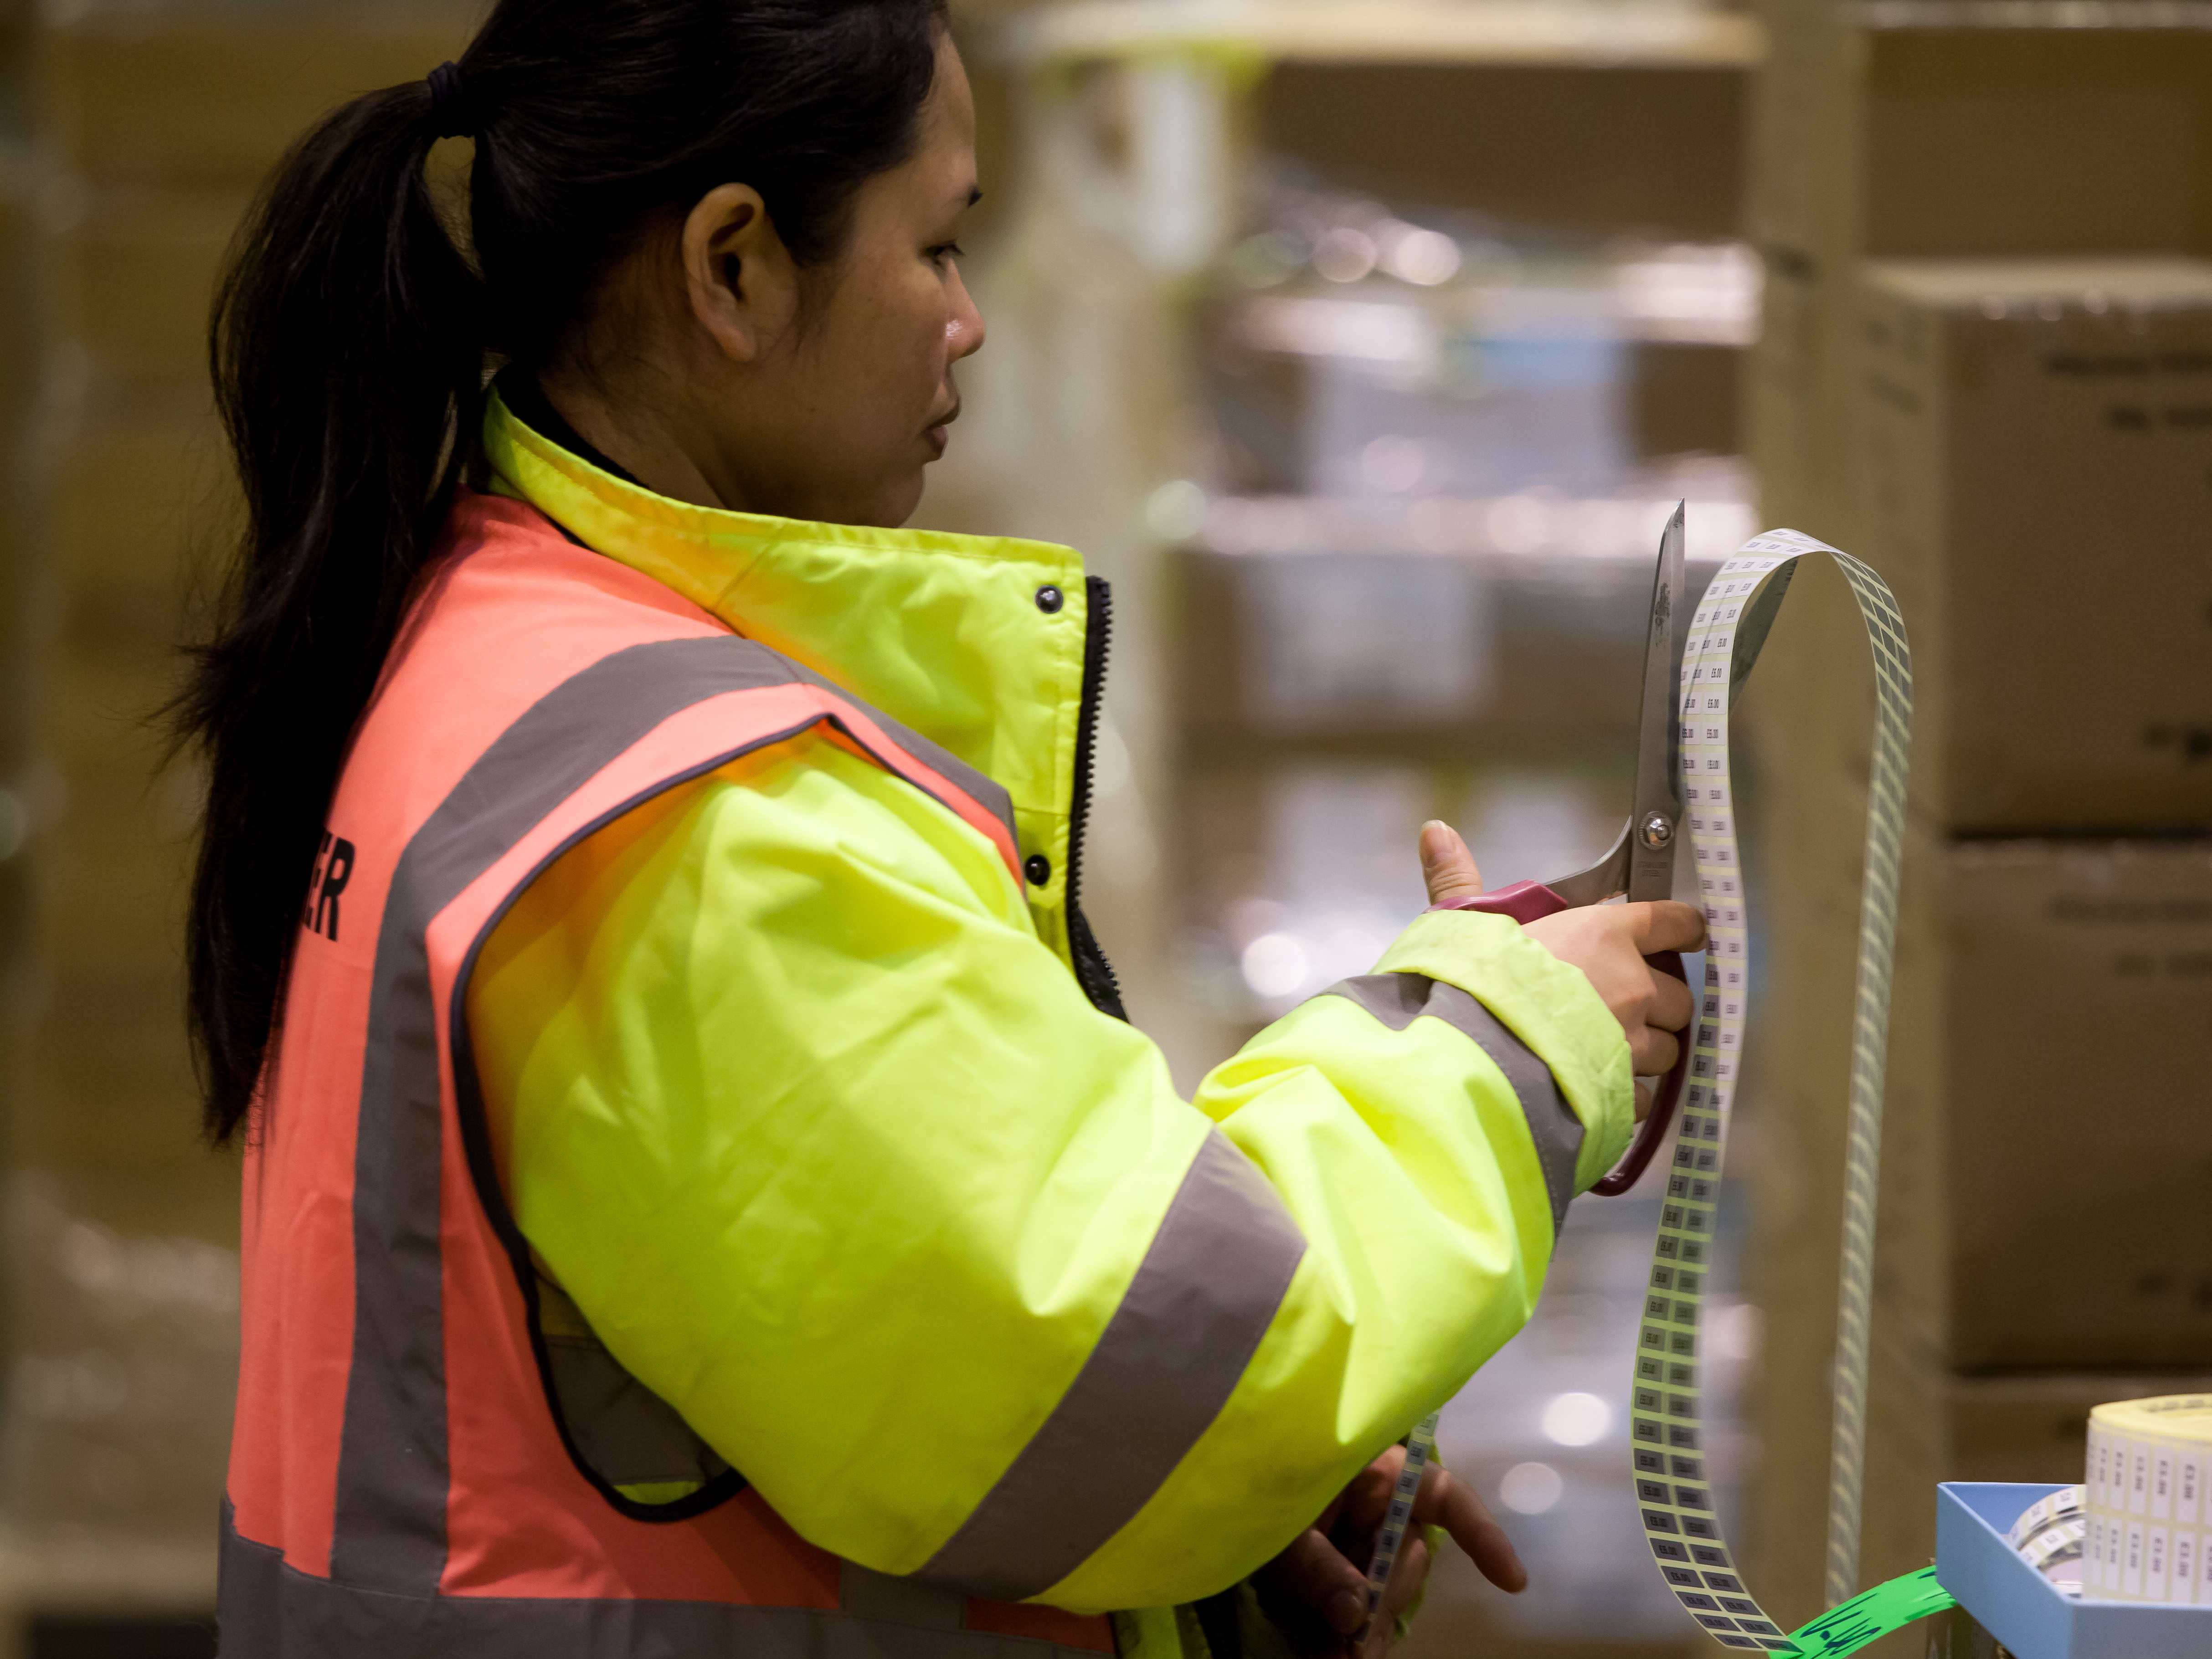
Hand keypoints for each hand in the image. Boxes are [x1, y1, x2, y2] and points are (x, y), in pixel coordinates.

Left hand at [1256, 1445, 1523, 1656]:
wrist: (1217, 1488)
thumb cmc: (1253, 1481)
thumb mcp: (1281, 1524)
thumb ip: (1318, 1566)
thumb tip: (1356, 1615)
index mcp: (1374, 1471)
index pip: (1443, 1496)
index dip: (1481, 1534)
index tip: (1511, 1581)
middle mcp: (1378, 1504)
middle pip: (1407, 1560)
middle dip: (1384, 1606)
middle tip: (1355, 1650)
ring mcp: (1361, 1538)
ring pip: (1384, 1590)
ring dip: (1366, 1630)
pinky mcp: (1342, 1569)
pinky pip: (1361, 1604)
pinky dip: (1349, 1632)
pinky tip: (1333, 1655)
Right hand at [1417, 821, 1704, 1118]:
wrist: (1473, 1058)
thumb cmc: (1471, 987)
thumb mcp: (1461, 924)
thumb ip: (1459, 883)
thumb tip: (1437, 832)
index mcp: (1603, 935)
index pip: (1670, 921)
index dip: (1682, 927)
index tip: (1687, 933)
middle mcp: (1632, 986)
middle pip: (1678, 995)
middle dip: (1657, 1002)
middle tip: (1621, 1004)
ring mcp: (1634, 1043)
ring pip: (1667, 1049)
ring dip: (1645, 1050)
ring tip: (1604, 1051)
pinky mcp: (1624, 1091)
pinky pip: (1645, 1096)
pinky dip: (1627, 1095)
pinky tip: (1596, 1090)